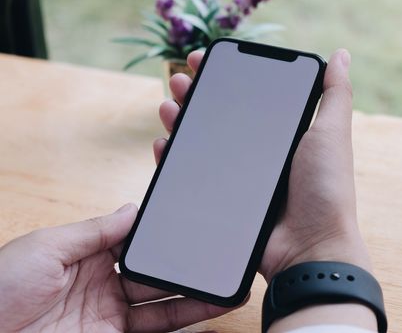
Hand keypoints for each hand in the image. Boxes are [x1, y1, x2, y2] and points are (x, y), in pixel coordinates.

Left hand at [0, 204, 235, 331]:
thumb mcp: (45, 247)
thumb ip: (94, 231)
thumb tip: (133, 210)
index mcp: (85, 253)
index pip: (135, 239)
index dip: (163, 234)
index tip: (192, 223)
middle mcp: (102, 282)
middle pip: (156, 271)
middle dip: (188, 264)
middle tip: (221, 256)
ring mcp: (109, 313)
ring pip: (163, 302)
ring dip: (196, 295)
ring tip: (228, 286)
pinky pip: (156, 327)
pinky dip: (184, 320)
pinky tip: (207, 312)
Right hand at [156, 49, 370, 281]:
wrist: (310, 248)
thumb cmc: (326, 189)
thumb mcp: (332, 133)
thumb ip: (334, 94)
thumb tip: (341, 54)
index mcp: (284, 134)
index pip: (249, 95)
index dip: (226, 76)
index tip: (204, 59)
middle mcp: (261, 153)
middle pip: (220, 116)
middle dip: (197, 95)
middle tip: (180, 80)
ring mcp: (240, 178)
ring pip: (202, 143)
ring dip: (181, 121)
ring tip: (168, 106)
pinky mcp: (223, 201)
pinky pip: (192, 176)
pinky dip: (174, 158)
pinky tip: (164, 144)